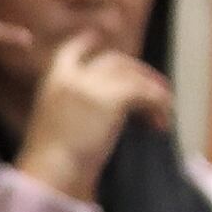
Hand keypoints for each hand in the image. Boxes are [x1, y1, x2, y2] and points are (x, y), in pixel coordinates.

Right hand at [14, 33, 173, 202]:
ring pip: (135, 78)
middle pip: (115, 61)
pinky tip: (161, 125)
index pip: (72, 50)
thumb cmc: (49, 163)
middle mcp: (74, 76)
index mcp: (53, 81)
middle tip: (157, 92)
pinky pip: (148, 94)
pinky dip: (160, 107)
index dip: (88, 43)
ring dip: (154, 95)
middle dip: (139, 74)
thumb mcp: (55, 125)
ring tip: (162, 118)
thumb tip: (103, 110)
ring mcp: (95, 84)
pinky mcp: (115, 97)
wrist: (52, 173)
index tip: (100, 37)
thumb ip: (74, 109)